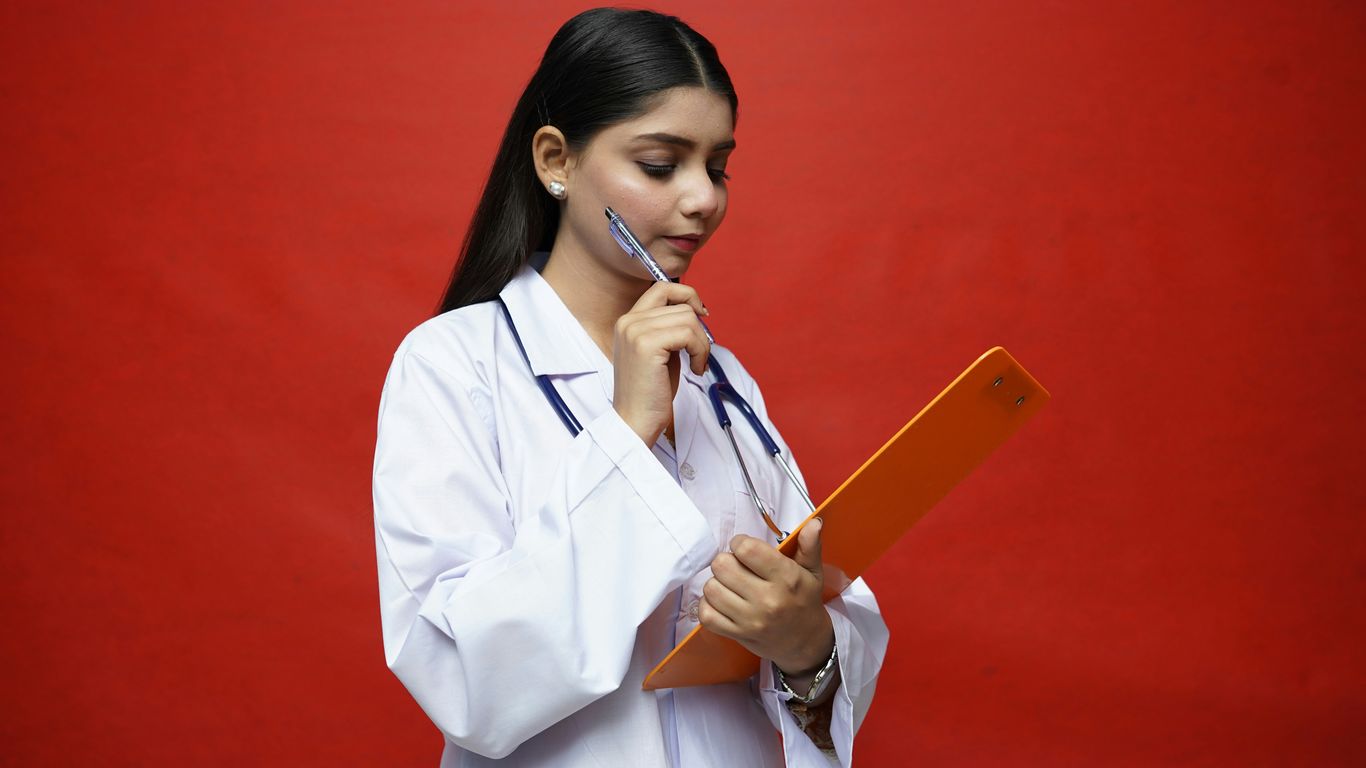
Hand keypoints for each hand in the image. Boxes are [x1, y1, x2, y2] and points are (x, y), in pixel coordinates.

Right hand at [612, 281, 709, 444]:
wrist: (635, 420)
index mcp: (628, 320)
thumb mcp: (659, 351)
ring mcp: (635, 331)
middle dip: (699, 328)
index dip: (687, 295)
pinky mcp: (646, 344)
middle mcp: (628, 321)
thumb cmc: (651, 391)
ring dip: (702, 343)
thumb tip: (696, 309)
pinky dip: (700, 351)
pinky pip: (688, 334)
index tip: (701, 314)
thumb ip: (669, 328)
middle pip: (680, 304)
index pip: (661, 287)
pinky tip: (695, 369)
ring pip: (688, 318)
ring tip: (697, 364)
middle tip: (700, 353)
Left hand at [699, 519, 834, 674]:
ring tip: (730, 585)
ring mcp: (750, 620)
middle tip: (737, 568)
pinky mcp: (737, 635)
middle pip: (722, 566)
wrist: (805, 642)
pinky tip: (721, 602)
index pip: (746, 549)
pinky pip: (706, 615)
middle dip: (726, 562)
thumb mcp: (812, 572)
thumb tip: (814, 522)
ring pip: (711, 588)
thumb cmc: (804, 601)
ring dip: (717, 583)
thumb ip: (810, 546)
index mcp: (786, 578)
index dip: (739, 543)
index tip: (745, 549)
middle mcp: (767, 599)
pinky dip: (708, 606)